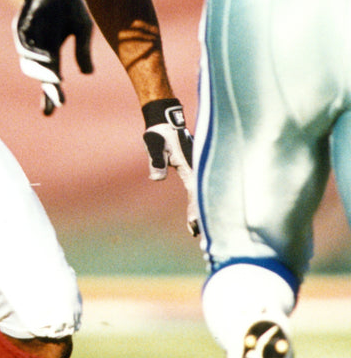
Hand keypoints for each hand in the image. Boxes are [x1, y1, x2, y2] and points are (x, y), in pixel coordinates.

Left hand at [13, 0, 93, 115]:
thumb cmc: (70, 5)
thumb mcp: (83, 30)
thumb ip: (83, 51)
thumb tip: (87, 74)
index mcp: (51, 53)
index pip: (49, 79)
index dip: (51, 94)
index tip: (56, 108)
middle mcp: (37, 49)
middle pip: (38, 75)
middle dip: (46, 90)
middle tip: (55, 102)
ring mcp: (28, 38)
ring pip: (28, 63)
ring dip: (42, 73)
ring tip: (56, 80)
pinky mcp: (21, 26)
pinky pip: (24, 45)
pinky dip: (34, 54)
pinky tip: (46, 59)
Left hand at [141, 98, 199, 235]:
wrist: (165, 121)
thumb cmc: (159, 134)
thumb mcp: (155, 145)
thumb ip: (156, 161)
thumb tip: (156, 178)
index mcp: (189, 165)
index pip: (193, 192)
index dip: (194, 209)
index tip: (194, 226)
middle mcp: (196, 168)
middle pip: (202, 196)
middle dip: (202, 216)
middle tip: (199, 237)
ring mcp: (196, 168)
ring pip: (202, 192)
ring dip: (202, 211)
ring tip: (199, 232)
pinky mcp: (193, 168)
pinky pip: (198, 187)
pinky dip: (199, 201)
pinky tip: (196, 215)